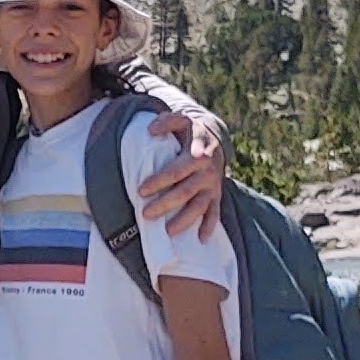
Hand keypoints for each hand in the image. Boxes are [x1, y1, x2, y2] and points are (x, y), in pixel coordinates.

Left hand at [139, 106, 231, 241]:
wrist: (214, 137)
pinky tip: (201, 239)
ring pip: (200, 206)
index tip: (142, 190)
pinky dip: (209, 226)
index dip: (160, 180)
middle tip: (146, 213)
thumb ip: (166, 122)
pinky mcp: (217, 194)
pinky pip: (215, 213)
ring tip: (168, 231)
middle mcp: (208, 171)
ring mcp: (214, 185)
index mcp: (198, 152)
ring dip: (184, 220)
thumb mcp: (180, 120)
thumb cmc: (190, 131)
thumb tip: (151, 130)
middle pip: (185, 191)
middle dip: (165, 204)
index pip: (176, 170)